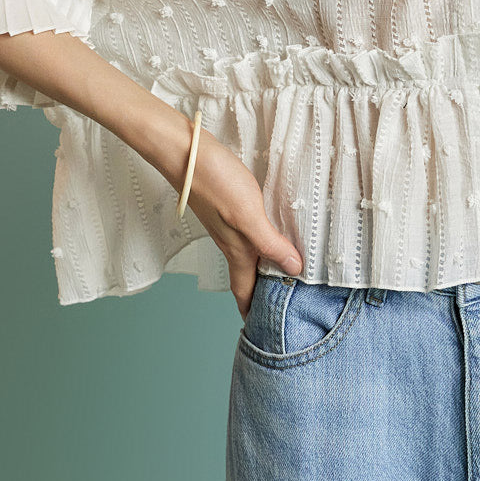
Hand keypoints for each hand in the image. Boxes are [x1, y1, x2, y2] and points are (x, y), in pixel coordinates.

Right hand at [174, 128, 302, 318]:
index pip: (243, 289)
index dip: (251, 310)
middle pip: (247, 276)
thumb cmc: (214, 181)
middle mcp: (231, 240)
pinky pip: (250, 232)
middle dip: (261, 294)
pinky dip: (264, 240)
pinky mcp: (229, 205)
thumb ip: (269, 243)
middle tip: (281, 306)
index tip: (261, 329)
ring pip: (248, 254)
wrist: (185, 151)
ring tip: (285, 274)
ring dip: (264, 267)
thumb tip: (293, 269)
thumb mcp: (247, 215)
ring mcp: (228, 223)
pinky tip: (276, 232)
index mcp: (236, 249)